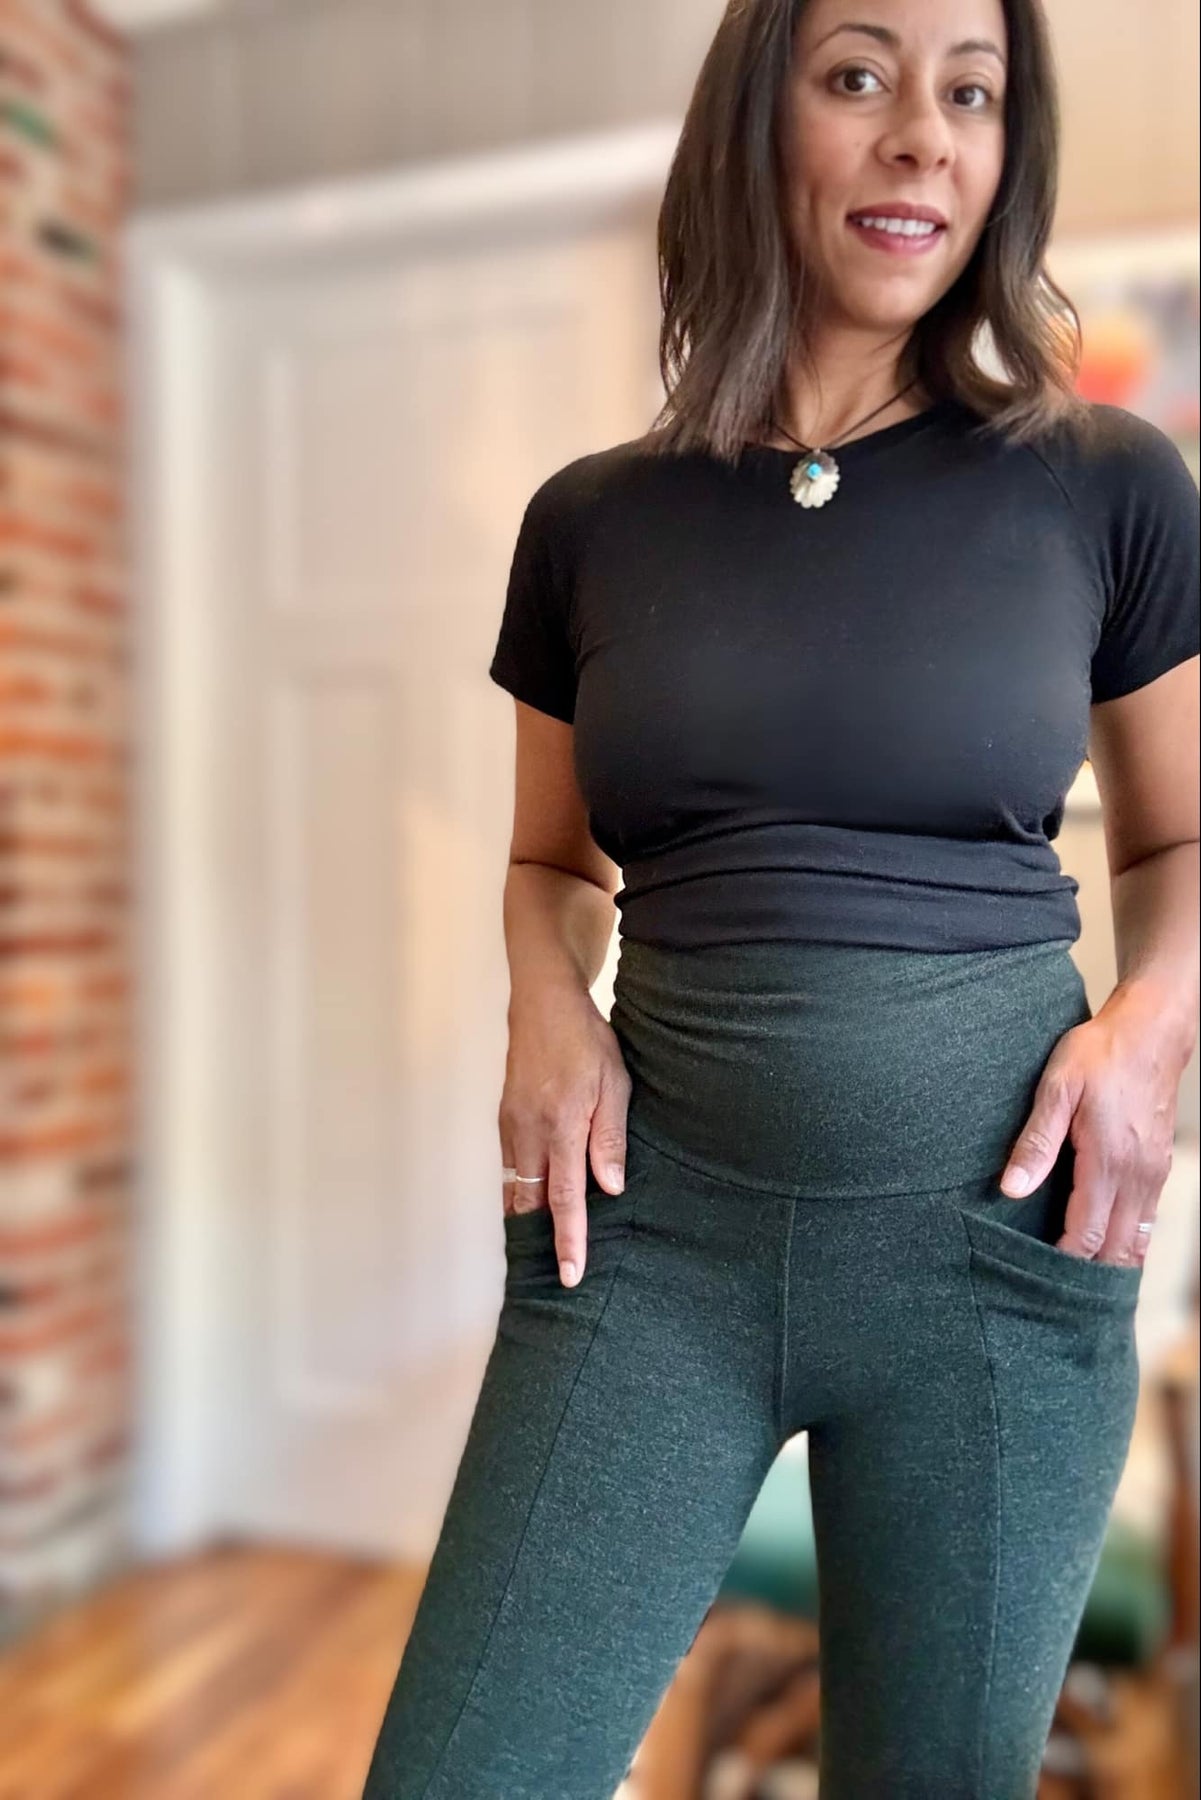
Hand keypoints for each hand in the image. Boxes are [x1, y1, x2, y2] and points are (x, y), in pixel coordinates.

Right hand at [499, 988, 631, 1287]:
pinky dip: (523, 1187)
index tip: (571, 1274)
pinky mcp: (506, 1118)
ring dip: (531, 1215)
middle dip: (541, 1239)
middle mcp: (529, 1132)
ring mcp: (512, 1125)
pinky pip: (512, 1165)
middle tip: (557, 1272)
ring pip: (517, 1186)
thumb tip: (611, 1189)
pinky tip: (539, 1195)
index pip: (566, 1198)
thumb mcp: (615, 1085)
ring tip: (548, 1243)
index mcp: (561, 1127)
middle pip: (530, 1201)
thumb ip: (610, 1139)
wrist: (543, 1003)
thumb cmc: (587, 1041)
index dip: (569, 1239)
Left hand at [998, 994, 1179, 1264]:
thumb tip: (1012, 1188)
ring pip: (1138, 1240)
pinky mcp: (1159, 1166)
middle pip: (1117, 1248)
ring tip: (1081, 1282)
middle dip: (1090, 1272)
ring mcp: (1153, 1173)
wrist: (1151, 1032)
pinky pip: (1148, 1220)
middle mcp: (1137, 1176)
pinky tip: (1111, 1249)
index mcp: (1108, 1163)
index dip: (1064, 1259)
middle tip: (1056, 1294)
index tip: (1037, 1276)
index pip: (1087, 1233)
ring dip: (1113, 1262)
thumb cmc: (1100, 1055)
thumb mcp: (1057, 1089)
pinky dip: (1131, 1242)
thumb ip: (1035, 1141)